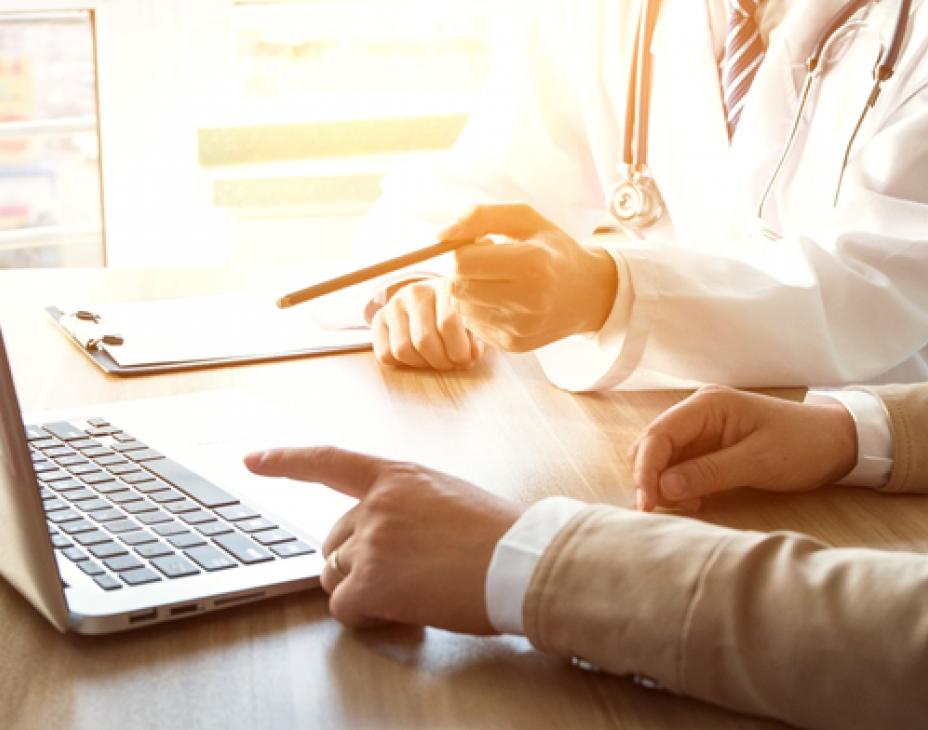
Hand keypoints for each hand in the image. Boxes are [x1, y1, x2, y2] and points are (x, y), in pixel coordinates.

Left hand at [244, 447, 523, 633]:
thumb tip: (389, 536)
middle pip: (332, 539)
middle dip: (354, 561)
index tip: (253, 458)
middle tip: (395, 576)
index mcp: (396, 476)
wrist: (523, 561)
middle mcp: (376, 504)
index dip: (286, 460)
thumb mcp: (448, 497)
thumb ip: (407, 505)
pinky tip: (397, 612)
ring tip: (407, 592)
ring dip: (361, 589)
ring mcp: (372, 542)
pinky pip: (344, 606)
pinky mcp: (374, 582)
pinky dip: (365, 615)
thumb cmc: (499, 533)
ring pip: (335, 574)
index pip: (328, 461)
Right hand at [370, 278, 484, 369]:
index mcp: (444, 287)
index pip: (448, 323)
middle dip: (441, 362)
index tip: (467, 360)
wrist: (430, 298)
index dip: (459, 350)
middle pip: (424, 340)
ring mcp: (394, 304)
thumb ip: (476, 337)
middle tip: (451, 364)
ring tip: (435, 361)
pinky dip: (402, 364)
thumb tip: (473, 354)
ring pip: (402, 349)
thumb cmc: (455, 312)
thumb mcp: (471, 320)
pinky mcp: (379, 318)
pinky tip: (417, 357)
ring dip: (422, 365)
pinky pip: (385, 353)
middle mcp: (416, 292)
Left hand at [441, 204, 617, 352]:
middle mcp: (529, 300)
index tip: (484, 245)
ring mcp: (521, 328)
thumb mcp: (525, 219)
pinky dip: (480, 311)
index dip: (465, 249)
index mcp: (533, 263)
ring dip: (470, 292)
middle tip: (487, 264)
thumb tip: (440, 235)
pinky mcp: (514, 345)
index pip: (463, 261)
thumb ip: (480, 216)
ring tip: (496, 282)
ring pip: (461, 308)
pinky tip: (503, 301)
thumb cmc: (553, 250)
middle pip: (457, 287)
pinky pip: (473, 326)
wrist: (588, 293)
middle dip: (463, 272)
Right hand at [628, 385, 858, 511]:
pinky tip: (696, 499)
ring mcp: (701, 429)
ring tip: (688, 504)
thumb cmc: (803, 444)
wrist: (838, 441)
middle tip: (666, 509)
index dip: (646, 471)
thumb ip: (709, 473)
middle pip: (652, 445)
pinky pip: (679, 465)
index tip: (647, 505)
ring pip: (662, 457)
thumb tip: (664, 488)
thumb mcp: (758, 462)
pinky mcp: (708, 446)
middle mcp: (697, 412)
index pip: (658, 435)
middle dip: (651, 478)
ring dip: (664, 483)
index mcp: (707, 405)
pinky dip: (678, 485)